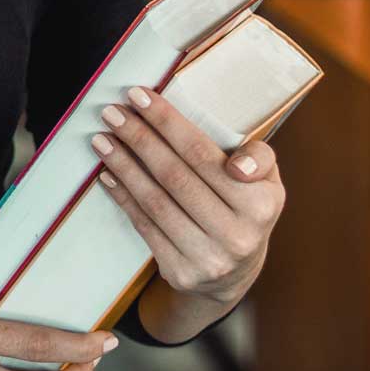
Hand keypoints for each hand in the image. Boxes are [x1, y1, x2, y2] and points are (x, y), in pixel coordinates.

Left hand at [91, 87, 284, 307]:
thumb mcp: (267, 180)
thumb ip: (259, 157)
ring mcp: (208, 258)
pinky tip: (107, 175)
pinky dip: (123, 197)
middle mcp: (237, 235)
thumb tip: (238, 164)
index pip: (204, 155)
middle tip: (112, 113)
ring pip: (155, 201)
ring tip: (102, 139)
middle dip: (139, 139)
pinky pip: (145, 226)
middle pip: (174, 176)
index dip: (167, 123)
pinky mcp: (181, 272)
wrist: (235, 274)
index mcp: (260, 205)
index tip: (139, 96)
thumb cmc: (246, 209)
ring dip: (123, 166)